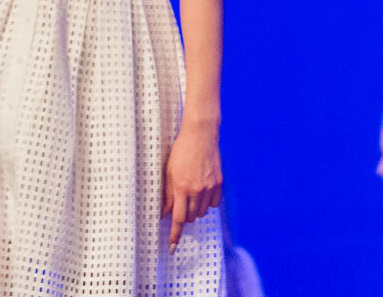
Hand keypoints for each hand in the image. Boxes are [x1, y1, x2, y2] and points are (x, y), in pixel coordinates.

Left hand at [162, 125, 222, 247]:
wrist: (201, 136)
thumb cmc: (181, 152)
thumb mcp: (169, 172)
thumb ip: (168, 195)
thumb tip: (164, 213)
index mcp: (182, 188)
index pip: (177, 218)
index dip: (175, 235)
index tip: (172, 247)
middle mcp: (197, 190)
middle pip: (190, 217)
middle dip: (183, 216)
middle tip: (179, 205)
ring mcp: (209, 187)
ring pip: (202, 212)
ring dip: (195, 210)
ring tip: (190, 196)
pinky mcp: (218, 183)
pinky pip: (213, 204)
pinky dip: (207, 204)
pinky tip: (202, 193)